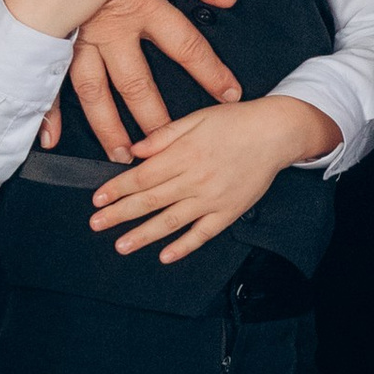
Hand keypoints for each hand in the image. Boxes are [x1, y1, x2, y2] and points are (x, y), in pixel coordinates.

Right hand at [0, 0, 242, 150]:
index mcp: (141, 0)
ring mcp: (78, 32)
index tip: (229, 94)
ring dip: (106, 125)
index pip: (185, 44)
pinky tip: (50, 136)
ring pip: (92, 89)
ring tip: (122, 153)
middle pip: (135, 81)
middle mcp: (108, 24)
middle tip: (169, 148)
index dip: (210, 71)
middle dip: (155, 118)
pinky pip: (49, 77)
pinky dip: (47, 109)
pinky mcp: (54, 33)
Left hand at [84, 93, 338, 263]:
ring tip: (121, 245)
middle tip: (97, 224)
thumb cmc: (237, 122)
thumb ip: (164, 134)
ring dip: (143, 235)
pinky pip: (203, 234)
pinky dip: (184, 246)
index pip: (143, 176)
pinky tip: (165, 255)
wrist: (276, 133)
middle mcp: (195, 178)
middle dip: (120, 214)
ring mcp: (212, 198)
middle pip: (150, 200)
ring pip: (171, 221)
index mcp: (185, 153)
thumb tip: (135, 149)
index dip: (117, 188)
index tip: (98, 199)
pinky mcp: (228, 211)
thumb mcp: (197, 117)